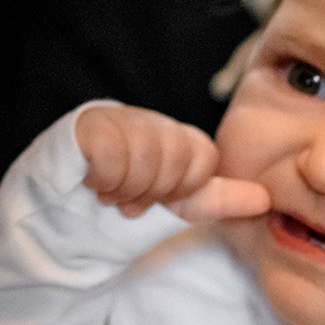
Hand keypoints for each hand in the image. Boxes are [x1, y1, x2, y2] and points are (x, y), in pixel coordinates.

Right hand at [76, 105, 269, 221]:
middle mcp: (149, 120)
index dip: (183, 187)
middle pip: (178, 158)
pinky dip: (104, 180)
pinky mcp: (85, 126)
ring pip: (146, 158)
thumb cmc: (120, 197)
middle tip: (129, 198)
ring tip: (109, 192)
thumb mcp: (172, 201)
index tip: (159, 199)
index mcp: (174, 135)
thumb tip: (266, 199)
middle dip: (152, 191)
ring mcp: (117, 119)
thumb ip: (218, 199)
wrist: (58, 205)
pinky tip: (92, 183)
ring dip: (125, 190)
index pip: (205, 158)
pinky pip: (112, 155)